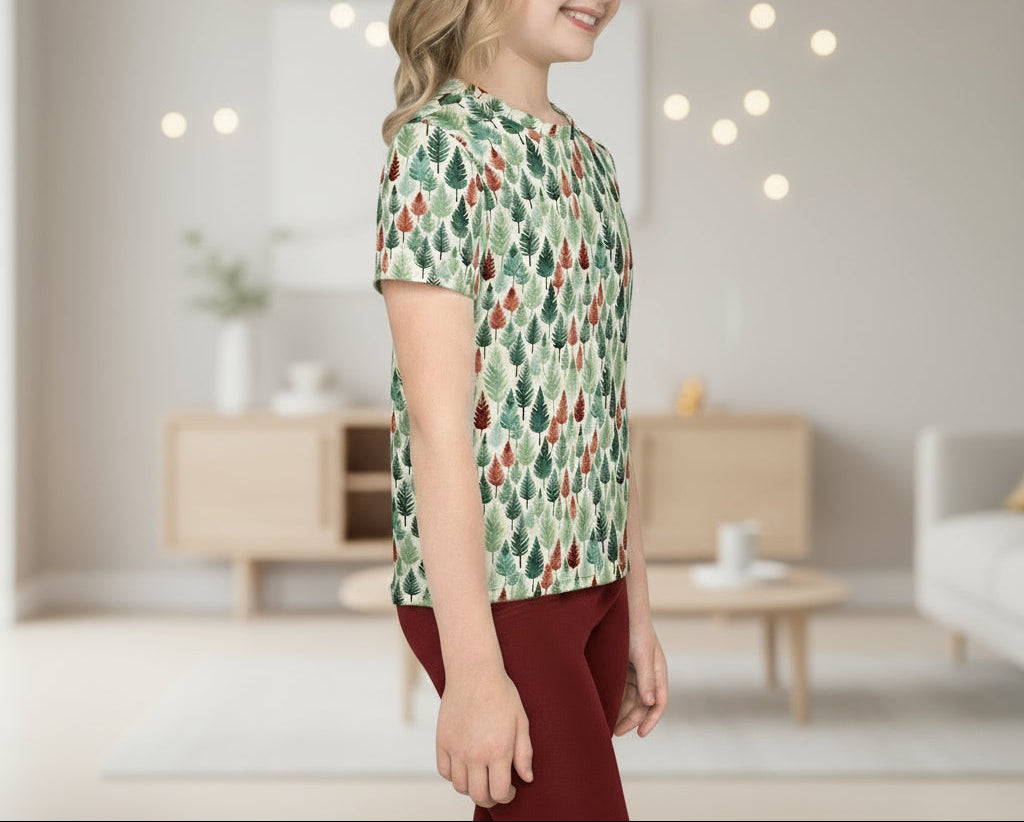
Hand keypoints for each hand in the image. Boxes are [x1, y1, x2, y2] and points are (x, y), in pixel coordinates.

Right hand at [436, 666, 533, 807]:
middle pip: (478, 795)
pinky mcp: (442, 741)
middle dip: (490, 799)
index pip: (500, 792)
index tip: (511, 789)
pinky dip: (453, 775)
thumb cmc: (501, 694)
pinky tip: (464, 766)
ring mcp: (456, 749)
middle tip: (496, 790)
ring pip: (460, 786)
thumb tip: (527, 778)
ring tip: (480, 777)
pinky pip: (444, 771)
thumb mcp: (521, 721)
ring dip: (471, 788)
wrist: (474, 672)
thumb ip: (524, 753)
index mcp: (498, 751)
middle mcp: (475, 754)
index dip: (507, 797)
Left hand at [614, 618, 667, 736]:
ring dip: (621, 712)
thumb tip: (650, 703)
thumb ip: (646, 678)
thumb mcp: (641, 654)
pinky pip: (620, 689)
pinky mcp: (622, 668)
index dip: (651, 720)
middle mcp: (649, 675)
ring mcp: (636, 672)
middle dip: (631, 720)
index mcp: (659, 672)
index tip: (640, 734)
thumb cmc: (635, 629)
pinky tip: (604, 708)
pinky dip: (615, 700)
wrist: (621, 610)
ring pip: (630, 699)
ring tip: (607, 725)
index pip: (659, 703)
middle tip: (615, 732)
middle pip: (643, 705)